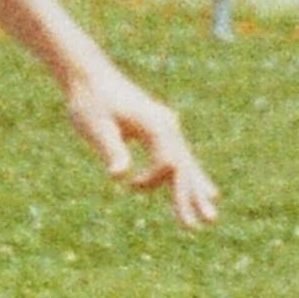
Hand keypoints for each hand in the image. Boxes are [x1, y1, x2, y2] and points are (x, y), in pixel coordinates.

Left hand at [64, 66, 217, 227]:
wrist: (88, 75)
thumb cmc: (90, 100)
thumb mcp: (96, 126)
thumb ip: (111, 150)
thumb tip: (118, 175)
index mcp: (155, 124)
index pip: (167, 162)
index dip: (153, 180)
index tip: (129, 185)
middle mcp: (167, 126)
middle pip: (185, 166)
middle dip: (193, 196)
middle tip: (208, 222)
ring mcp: (166, 128)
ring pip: (185, 164)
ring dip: (195, 191)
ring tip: (210, 219)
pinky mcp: (159, 131)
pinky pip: (178, 159)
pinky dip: (188, 177)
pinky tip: (204, 193)